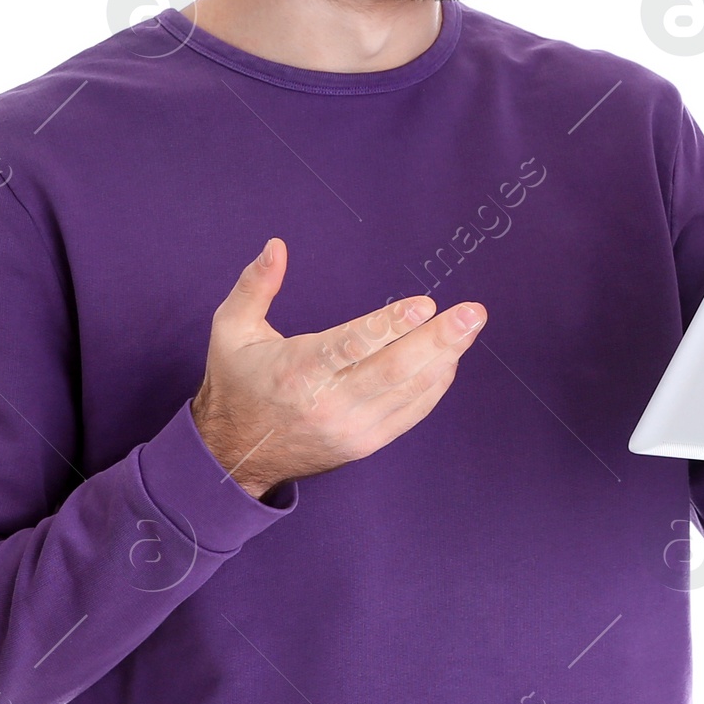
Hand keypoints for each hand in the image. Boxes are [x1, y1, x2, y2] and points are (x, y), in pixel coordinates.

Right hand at [190, 238, 486, 497]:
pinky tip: (449, 359)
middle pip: (394, 371)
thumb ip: (254, 285)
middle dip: (438, 339)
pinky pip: (410, 413)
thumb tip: (277, 245)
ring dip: (445, 358)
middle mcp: (328, 405)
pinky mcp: (364, 445)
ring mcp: (350, 429)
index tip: (425, 305)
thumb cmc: (236, 384)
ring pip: (409, 392)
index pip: (351, 347)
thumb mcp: (230, 330)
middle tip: (473, 313)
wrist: (233, 458)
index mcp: (296, 372)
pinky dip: (434, 386)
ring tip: (470, 327)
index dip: (390, 325)